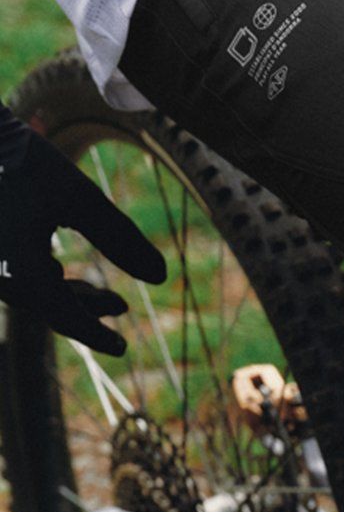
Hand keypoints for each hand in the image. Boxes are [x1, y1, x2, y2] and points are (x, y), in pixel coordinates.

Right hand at [0, 111, 165, 355]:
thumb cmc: (20, 161)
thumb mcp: (79, 197)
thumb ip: (119, 238)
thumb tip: (161, 278)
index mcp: (16, 269)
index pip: (61, 316)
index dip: (94, 334)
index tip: (122, 349)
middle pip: (44, 305)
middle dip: (85, 309)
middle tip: (122, 308)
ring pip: (29, 290)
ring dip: (66, 294)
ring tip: (108, 296)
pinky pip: (14, 273)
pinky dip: (42, 278)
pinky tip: (59, 273)